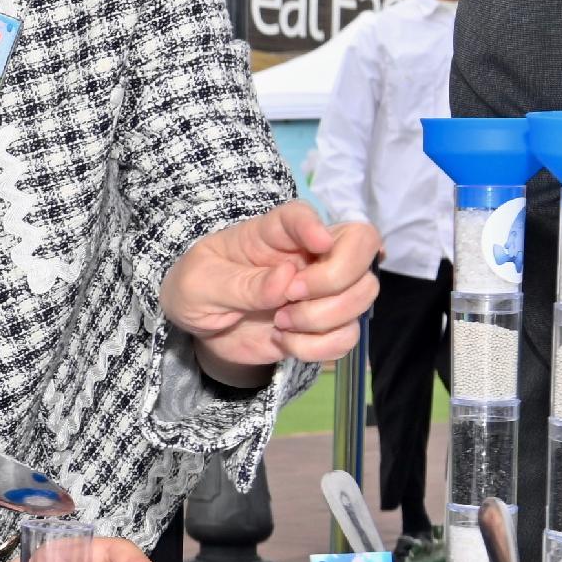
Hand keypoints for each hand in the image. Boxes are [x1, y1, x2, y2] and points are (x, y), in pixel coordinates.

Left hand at [164, 203, 378, 374]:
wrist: (200, 330)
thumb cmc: (197, 289)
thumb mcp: (200, 285)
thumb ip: (241, 284)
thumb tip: (286, 279)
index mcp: (272, 231)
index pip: (303, 214)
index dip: (315, 225)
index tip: (318, 243)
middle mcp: (307, 253)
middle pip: (360, 244)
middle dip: (336, 277)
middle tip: (292, 297)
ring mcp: (321, 288)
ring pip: (364, 292)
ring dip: (326, 317)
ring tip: (281, 324)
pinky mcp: (324, 323)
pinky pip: (348, 334)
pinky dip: (321, 346)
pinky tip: (288, 342)